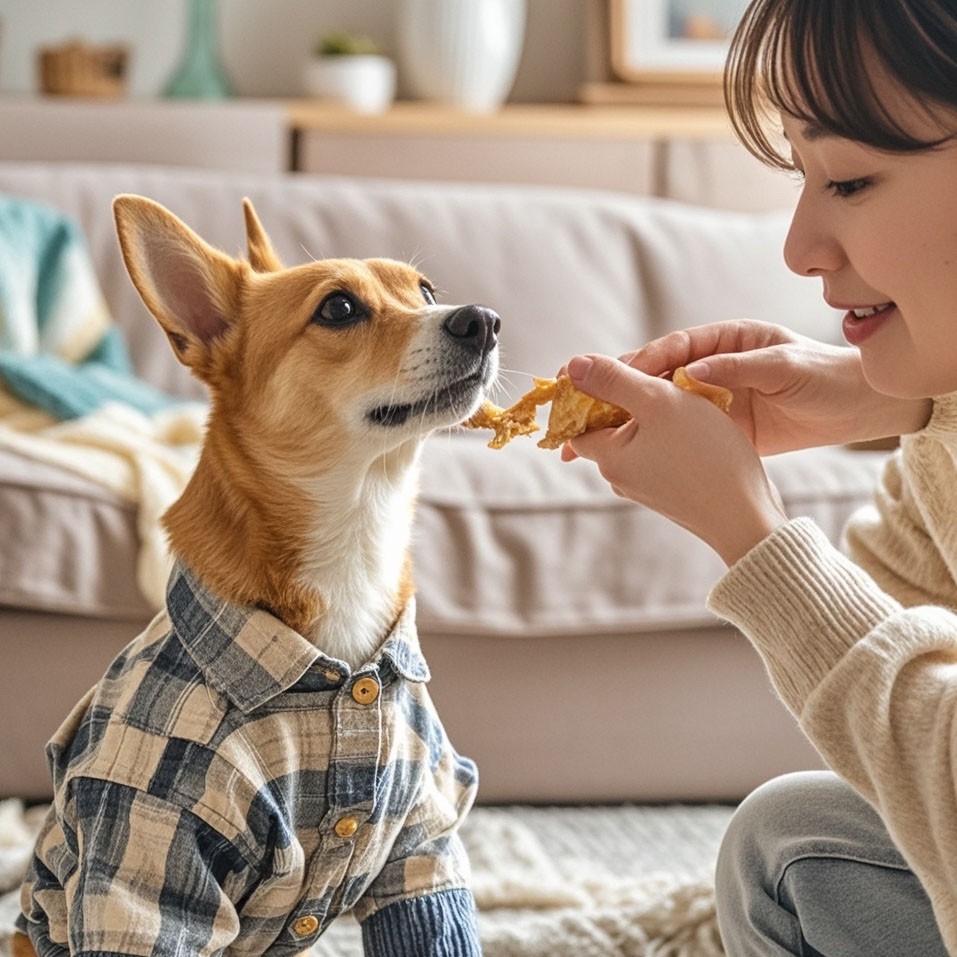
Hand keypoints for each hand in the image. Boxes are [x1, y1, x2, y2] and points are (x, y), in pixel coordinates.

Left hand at [564, 354, 787, 565]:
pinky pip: (658, 451)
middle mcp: (619, 475)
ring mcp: (644, 485)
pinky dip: (669, 432)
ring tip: (681, 397)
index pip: (577, 417)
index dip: (587, 389)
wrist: (747, 515)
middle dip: (625, 397)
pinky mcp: (669, 490)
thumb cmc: (706, 455)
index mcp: (608, 457)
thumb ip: (615, 380)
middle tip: (656, 376)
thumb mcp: (659, 402)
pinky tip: (695, 422)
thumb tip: (573, 365)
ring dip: (652, 413)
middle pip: (608, 425)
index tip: (611, 367)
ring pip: (637, 436)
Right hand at [618, 320, 930, 453]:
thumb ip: (738, 367)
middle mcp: (712, 367)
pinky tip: (625, 452)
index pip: (674, 347)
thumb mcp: (783, 365)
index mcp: (724, 340)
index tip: (616, 375)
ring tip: (591, 435)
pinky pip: (677, 432)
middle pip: (656, 376)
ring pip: (659, 407)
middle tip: (584, 403)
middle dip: (618, 389)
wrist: (857, 409)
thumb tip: (691, 370)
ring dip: (626, 418)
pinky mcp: (717, 428)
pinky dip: (649, 439)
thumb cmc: (824, 375)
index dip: (643, 360)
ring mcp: (712, 399)